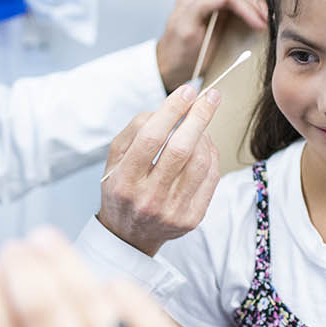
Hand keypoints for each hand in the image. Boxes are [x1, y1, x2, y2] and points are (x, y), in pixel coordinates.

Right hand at [98, 84, 221, 255]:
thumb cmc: (122, 188)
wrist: (129, 236)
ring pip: (200, 162)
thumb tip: (168, 109)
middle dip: (199, 117)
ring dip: (205, 135)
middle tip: (210, 96)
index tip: (188, 90)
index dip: (172, 110)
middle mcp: (148, 198)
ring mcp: (172, 211)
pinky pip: (210, 179)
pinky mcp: (191, 219)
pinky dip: (211, 155)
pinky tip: (205, 144)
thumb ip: (134, 130)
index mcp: (124, 181)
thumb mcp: (114, 159)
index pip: (151, 138)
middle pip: (181, 149)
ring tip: (201, 124)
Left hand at [156, 0, 266, 92]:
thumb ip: (201, 6)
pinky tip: (264, 3)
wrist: (172, 66)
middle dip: (256, 2)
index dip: (248, 5)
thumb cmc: (179, 53)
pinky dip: (254, 0)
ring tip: (269, 16)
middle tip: (269, 19)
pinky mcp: (219, 7)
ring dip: (257, 1)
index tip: (261, 23)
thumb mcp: (186, 31)